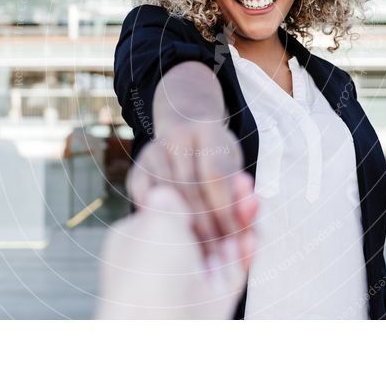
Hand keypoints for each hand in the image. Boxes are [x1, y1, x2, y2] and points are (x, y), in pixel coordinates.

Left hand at [96, 183, 256, 318]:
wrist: (158, 330)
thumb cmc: (147, 273)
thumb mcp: (155, 220)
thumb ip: (169, 200)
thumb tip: (168, 190)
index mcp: (140, 240)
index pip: (171, 209)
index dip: (196, 190)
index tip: (214, 172)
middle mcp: (165, 260)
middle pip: (202, 225)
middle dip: (224, 203)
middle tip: (243, 182)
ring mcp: (191, 280)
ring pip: (222, 245)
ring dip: (239, 222)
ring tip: (253, 199)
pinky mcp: (214, 299)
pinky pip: (234, 270)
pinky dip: (246, 252)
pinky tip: (253, 234)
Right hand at [127, 121, 254, 262]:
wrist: (187, 134)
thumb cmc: (218, 159)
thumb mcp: (235, 167)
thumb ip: (241, 192)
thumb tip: (249, 214)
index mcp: (207, 129)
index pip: (215, 176)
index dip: (225, 209)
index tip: (235, 237)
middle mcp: (176, 136)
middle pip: (190, 188)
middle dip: (206, 226)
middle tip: (218, 255)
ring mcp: (152, 152)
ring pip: (167, 197)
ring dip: (185, 229)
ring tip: (201, 255)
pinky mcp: (136, 170)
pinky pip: (145, 202)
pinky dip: (160, 221)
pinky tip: (175, 240)